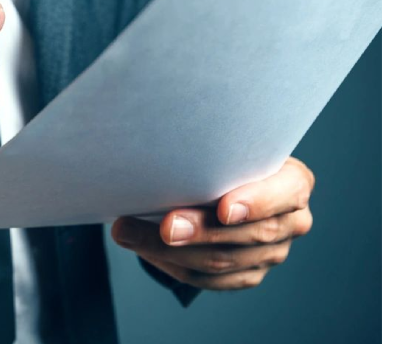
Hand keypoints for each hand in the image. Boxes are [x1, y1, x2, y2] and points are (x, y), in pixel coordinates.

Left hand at [111, 157, 313, 290]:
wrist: (232, 176)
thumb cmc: (229, 155)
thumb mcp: (232, 145)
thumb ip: (215, 152)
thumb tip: (165, 149)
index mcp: (294, 183)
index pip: (284, 194)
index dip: (255, 203)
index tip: (224, 209)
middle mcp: (291, 221)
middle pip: (247, 235)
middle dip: (201, 231)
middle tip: (165, 225)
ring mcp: (273, 253)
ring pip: (222, 263)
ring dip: (171, 251)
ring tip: (130, 233)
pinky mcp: (248, 274)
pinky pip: (209, 280)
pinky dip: (171, 264)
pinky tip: (142, 248)